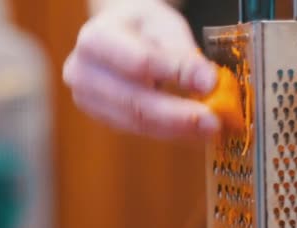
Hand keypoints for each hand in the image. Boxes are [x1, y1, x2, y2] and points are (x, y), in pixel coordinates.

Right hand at [63, 0, 219, 138]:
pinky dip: (168, 132)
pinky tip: (192, 131)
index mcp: (95, 38)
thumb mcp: (164, 27)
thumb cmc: (142, 28)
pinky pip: (137, 130)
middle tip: (213, 122)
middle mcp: (82, 72)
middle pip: (134, 101)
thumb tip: (207, 83)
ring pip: (136, 122)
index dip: (176, 75)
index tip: (210, 84)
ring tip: (209, 129)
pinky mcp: (100, 117)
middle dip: (178, 116)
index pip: (140, 62)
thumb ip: (184, 54)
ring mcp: (86, 99)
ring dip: (177, 130)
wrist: (117, 35)